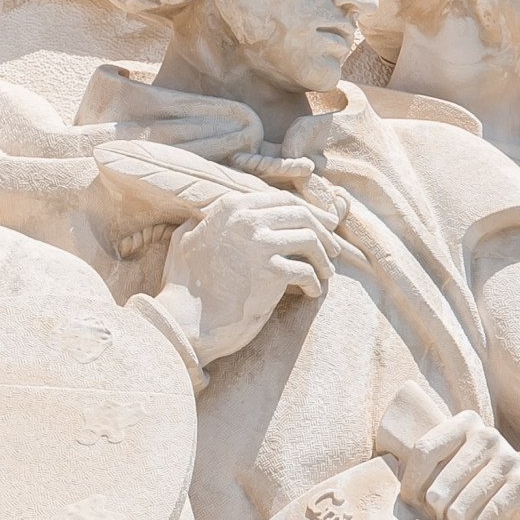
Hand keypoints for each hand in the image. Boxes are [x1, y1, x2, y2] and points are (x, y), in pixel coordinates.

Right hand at [151, 187, 327, 363]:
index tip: (325, 224)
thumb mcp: (186, 239)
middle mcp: (246, 218)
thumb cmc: (185, 286)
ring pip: (310, 240)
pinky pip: (307, 271)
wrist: (186, 320)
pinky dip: (315, 283)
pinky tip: (312, 292)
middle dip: (324, 232)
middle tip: (334, 249)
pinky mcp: (270, 271)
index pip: (283, 200)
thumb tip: (213, 213)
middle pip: (302, 215)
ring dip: (324, 258)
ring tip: (326, 272)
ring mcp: (259, 243)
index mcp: (230, 207)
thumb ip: (205, 221)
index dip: (310, 212)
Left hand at [398, 411, 519, 519]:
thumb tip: (397, 494)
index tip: (413, 504)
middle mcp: (489, 436)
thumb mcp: (449, 472)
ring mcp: (509, 460)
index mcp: (466, 424)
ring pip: (459, 510)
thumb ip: (424, 472)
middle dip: (438, 516)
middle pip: (438, 489)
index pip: (423, 451)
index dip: (411, 485)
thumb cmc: (477, 491)